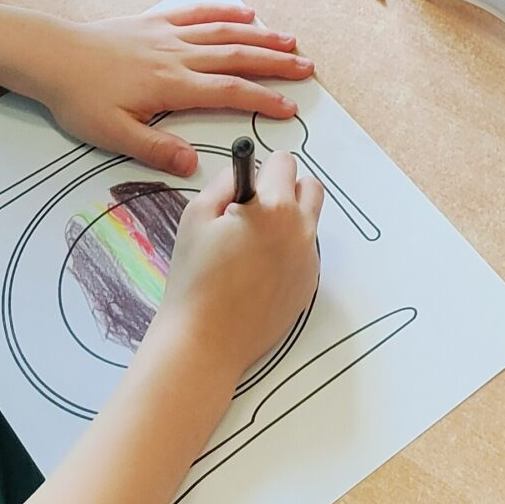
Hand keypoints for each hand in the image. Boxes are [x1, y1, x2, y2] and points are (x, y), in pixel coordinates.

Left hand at [25, 2, 315, 173]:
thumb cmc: (80, 99)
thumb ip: (155, 149)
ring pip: (225, 32)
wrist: (53, 55)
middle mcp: (179, 55)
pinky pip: (199, 13)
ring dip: (261, 36)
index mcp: (173, 86)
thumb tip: (193, 164)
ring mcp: (170, 34)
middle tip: (307, 68)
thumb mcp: (112, 134)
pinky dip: (226, 12)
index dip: (264, 99)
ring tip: (290, 40)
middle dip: (276, 64)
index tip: (290, 107)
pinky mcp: (157, 21)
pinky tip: (246, 13)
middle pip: (238, 57)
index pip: (229, 93)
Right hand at [159, 146, 325, 376]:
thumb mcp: (196, 215)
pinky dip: (288, 252)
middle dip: (285, 189)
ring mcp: (309, 260)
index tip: (244, 192)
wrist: (205, 341)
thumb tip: (242, 175)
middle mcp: (301, 230)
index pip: (284, 162)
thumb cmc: (194, 278)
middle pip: (310, 186)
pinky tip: (258, 273)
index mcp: (274, 208)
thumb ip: (224, 183)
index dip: (260, 171)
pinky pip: (305, 253)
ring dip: (289, 220)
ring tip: (254, 245)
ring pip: (309, 221)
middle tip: (254, 213)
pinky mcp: (309, 285)